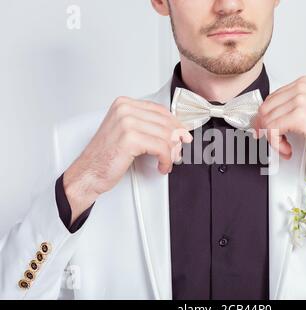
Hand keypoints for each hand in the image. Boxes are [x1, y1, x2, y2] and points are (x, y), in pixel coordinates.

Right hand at [63, 96, 192, 222]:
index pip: (161, 110)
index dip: (176, 125)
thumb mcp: (125, 132)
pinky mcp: (130, 138)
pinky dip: (166, 160)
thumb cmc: (105, 156)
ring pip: (166, 135)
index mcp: (124, 104)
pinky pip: (161, 148)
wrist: (88, 173)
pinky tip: (162, 166)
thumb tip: (174, 128)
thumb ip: (145, 125)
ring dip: (172, 152)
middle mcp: (125, 109)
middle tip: (178, 153)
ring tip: (168, 162)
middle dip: (176, 140)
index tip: (183, 136)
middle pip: (166, 122)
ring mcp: (127, 122)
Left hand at [254, 76, 305, 190]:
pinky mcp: (300, 116)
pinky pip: (272, 130)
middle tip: (277, 142)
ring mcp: (300, 100)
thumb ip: (290, 109)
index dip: (265, 119)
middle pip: (264, 109)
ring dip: (273, 140)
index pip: (270, 99)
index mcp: (303, 84)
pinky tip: (288, 149)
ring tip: (286, 147)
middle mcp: (301, 88)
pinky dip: (276, 144)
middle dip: (266, 130)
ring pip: (266, 121)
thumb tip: (265, 118)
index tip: (266, 132)